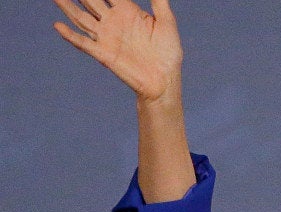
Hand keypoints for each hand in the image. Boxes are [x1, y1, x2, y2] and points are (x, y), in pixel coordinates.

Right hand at [53, 0, 181, 101]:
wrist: (165, 79)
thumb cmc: (169, 52)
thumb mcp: (167, 22)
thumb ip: (159, 2)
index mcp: (128, 11)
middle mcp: (114, 22)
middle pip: (90, 1)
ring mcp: (107, 37)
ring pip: (81, 18)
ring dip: (67, 7)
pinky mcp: (104, 54)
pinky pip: (84, 43)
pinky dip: (70, 35)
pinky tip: (58, 26)